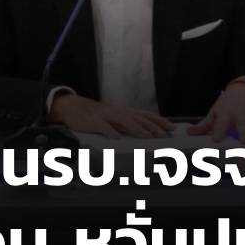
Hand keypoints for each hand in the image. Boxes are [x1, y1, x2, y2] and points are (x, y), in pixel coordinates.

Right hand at [48, 93, 173, 137]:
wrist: (74, 107)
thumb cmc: (96, 115)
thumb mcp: (114, 117)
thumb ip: (129, 123)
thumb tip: (147, 131)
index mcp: (123, 111)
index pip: (145, 115)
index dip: (159, 121)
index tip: (170, 127)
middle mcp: (117, 112)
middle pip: (138, 118)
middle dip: (151, 126)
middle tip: (163, 134)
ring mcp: (105, 116)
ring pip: (123, 121)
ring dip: (136, 128)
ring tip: (146, 136)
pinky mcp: (93, 121)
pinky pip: (103, 126)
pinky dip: (110, 131)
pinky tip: (116, 137)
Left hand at [188, 82, 244, 144]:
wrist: (244, 88)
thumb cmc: (227, 103)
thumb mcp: (215, 111)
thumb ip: (204, 125)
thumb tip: (189, 133)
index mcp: (226, 115)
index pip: (220, 124)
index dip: (218, 131)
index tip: (216, 140)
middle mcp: (241, 117)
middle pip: (244, 128)